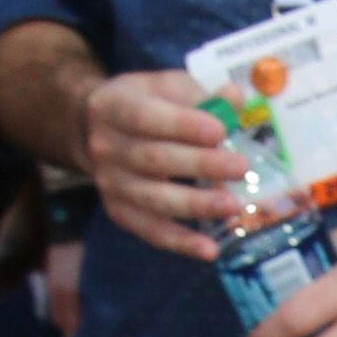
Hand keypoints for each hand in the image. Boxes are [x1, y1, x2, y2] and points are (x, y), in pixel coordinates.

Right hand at [82, 68, 241, 260]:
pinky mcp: (119, 211)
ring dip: (196, 204)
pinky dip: (181, 242)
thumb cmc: (144, 104)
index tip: (219, 131)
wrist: (96, 130)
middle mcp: (106, 147)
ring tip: (232, 205)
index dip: (182, 125)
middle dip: (200, 165)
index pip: (144, 117)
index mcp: (113, 107)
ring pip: (154, 199)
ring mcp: (110, 183)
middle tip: (241, 167)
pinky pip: (151, 231)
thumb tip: (236, 98)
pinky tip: (210, 249)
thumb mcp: (166, 87)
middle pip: (153, 160)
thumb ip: (200, 94)